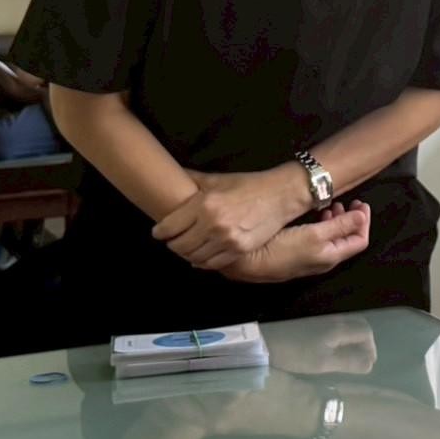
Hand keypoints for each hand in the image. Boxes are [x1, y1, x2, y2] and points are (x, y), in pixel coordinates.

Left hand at [151, 165, 310, 269]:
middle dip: (172, 244)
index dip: (159, 232)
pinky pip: (212, 264)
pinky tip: (202, 255)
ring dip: (187, 254)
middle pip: (179, 246)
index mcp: (204, 204)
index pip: (169, 227)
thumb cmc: (249, 185)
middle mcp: (213, 224)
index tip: (158, 232)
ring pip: (194, 258)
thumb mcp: (218, 179)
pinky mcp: (240, 250)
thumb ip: (193, 180)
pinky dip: (203, 262)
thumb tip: (172, 174)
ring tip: (187, 248)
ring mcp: (227, 240)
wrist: (281, 195)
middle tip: (172, 240)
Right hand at [219, 201, 370, 283]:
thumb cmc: (278, 251)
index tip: (362, 205)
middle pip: (346, 239)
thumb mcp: (314, 234)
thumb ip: (340, 226)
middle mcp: (322, 259)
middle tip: (347, 202)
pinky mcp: (296, 252)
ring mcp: (309, 256)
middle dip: (350, 219)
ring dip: (335, 220)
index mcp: (331, 257)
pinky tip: (313, 215)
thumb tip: (362, 217)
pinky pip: (317, 237)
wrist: (246, 262)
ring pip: (331, 237)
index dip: (364, 222)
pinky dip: (321, 224)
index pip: (359, 241)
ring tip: (331, 206)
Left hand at [267, 313, 378, 374]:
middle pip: (358, 324)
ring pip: (347, 325)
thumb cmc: (296, 353)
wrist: (266, 342)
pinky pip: (336, 326)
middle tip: (363, 359)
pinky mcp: (311, 323)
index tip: (368, 363)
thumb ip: (349, 362)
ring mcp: (322, 319)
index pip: (365, 332)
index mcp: (339, 327)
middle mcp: (334, 319)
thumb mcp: (324, 362)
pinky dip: (343, 337)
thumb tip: (370, 364)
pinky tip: (334, 350)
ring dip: (354, 339)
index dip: (371, 348)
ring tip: (350, 356)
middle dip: (365, 341)